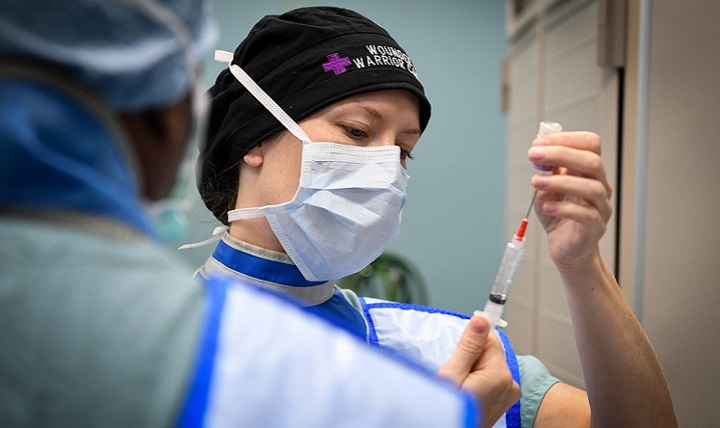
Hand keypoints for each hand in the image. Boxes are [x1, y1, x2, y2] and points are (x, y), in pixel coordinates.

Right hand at [436, 315, 519, 427]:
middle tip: (457, 378)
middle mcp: (510, 383)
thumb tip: (482, 319)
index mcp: (500, 374)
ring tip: (461, 389)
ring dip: (473, 371)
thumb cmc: (449, 411)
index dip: (471, 344)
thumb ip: (469, 346)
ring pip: (488, 366)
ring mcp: (507, 394)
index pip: (490, 339)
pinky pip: (489, 379)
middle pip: (489, 353)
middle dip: (470, 359)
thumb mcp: (453, 375)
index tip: (459, 355)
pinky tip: (467, 395)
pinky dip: (477, 382)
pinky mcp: (502, 400)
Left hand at [528, 131, 612, 270]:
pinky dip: (564, 208)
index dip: (566, 139)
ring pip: (591, 188)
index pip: (590, 144)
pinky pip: (586, 215)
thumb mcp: (545, 188)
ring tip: (536, 182)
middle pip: (592, 161)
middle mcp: (600, 186)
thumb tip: (538, 151)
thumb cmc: (557, 214)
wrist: (565, 247)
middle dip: (561, 154)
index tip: (538, 143)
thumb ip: (544, 170)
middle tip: (534, 155)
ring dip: (560, 181)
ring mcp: (601, 207)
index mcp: (589, 172)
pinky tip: (547, 206)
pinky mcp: (595, 228)